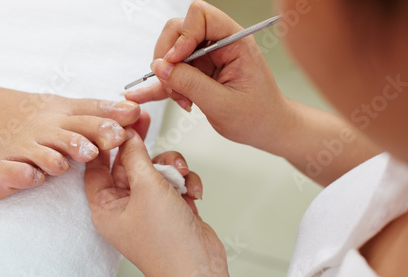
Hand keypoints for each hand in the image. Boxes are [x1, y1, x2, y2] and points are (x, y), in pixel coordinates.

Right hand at [0, 61, 140, 199]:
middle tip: (117, 135)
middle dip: (96, 131)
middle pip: (73, 129)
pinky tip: (32, 176)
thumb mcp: (47, 115)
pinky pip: (15, 173)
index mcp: (54, 114)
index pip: (87, 110)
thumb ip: (81, 120)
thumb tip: (123, 121)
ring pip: (46, 151)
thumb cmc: (10, 127)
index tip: (135, 113)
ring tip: (82, 155)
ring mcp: (18, 149)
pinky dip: (25, 174)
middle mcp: (40, 129)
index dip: (111, 112)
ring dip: (64, 153)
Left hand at [84, 116, 243, 276]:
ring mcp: (149, 207)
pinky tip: (194, 193)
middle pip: (127, 164)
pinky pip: (174, 182)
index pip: (96, 167)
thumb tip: (128, 135)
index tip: (115, 120)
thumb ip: (135, 156)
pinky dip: (186, 182)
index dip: (105, 142)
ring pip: (155, 170)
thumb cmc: (166, 240)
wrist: (199, 270)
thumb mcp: (147, 188)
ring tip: (181, 175)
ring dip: (171, 166)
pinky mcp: (172, 208)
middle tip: (145, 119)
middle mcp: (125, 206)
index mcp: (106, 207)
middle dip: (141, 146)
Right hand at [125, 1, 291, 149]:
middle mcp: (219, 44)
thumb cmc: (257, 116)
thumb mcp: (223, 104)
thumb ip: (191, 83)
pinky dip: (159, 85)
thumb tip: (161, 67)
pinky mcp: (198, 73)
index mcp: (234, 42)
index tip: (175, 61)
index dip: (183, 36)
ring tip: (180, 100)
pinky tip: (141, 95)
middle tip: (172, 85)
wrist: (265, 129)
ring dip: (168, 78)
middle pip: (179, 31)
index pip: (200, 16)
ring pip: (171, 53)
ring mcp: (206, 58)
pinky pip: (172, 73)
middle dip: (169, 59)